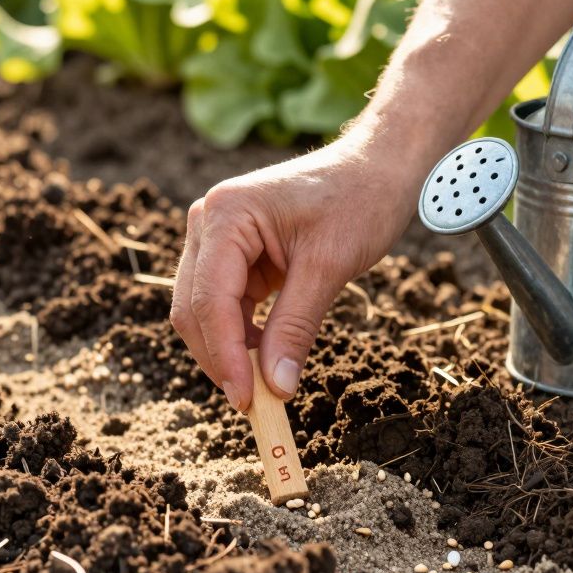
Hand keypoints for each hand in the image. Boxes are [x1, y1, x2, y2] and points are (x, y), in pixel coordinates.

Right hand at [170, 134, 419, 410]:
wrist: (378, 168)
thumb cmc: (360, 200)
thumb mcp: (329, 266)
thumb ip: (295, 327)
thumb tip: (275, 386)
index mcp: (227, 215)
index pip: (210, 299)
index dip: (225, 355)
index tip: (248, 399)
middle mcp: (209, 222)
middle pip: (194, 308)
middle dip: (221, 358)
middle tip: (254, 405)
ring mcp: (217, 238)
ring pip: (204, 312)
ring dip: (229, 351)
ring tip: (265, 384)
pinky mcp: (233, 255)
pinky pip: (225, 306)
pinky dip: (242, 337)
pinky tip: (266, 357)